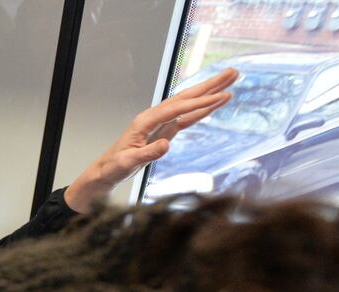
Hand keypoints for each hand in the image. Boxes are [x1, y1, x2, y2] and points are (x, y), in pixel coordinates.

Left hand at [66, 67, 237, 211]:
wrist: (105, 172)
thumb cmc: (113, 167)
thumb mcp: (127, 163)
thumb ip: (147, 154)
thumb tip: (166, 145)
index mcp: (145, 121)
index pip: (178, 109)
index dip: (200, 103)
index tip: (221, 97)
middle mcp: (154, 117)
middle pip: (186, 97)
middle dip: (210, 85)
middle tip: (233, 72)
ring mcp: (160, 122)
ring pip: (188, 103)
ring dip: (209, 92)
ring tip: (230, 81)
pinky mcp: (164, 130)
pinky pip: (187, 117)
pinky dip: (202, 110)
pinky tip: (216, 103)